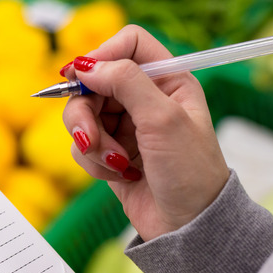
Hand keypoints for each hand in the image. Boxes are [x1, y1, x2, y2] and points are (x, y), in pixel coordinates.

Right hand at [61, 25, 229, 240]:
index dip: (101, 56)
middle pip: (93, 83)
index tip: (81, 78)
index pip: (127, 45)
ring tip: (113, 163)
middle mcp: (144, 99)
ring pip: (81, 116)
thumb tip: (85, 65)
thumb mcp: (162, 119)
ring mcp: (124, 127)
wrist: (187, 226)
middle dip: (85, 112)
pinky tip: (118, 175)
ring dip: (91, 142)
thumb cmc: (190, 172)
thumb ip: (126, 83)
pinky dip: (93, 162)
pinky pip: (82, 146)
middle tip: (88, 137)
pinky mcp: (109, 152)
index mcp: (167, 80)